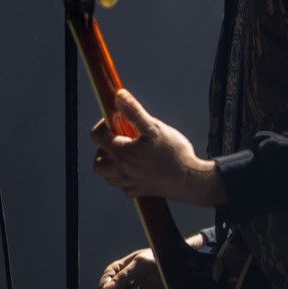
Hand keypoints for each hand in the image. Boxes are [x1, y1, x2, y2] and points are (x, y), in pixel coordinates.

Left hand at [91, 89, 226, 205]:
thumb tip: (119, 96)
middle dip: (103, 150)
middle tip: (118, 141)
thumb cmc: (175, 154)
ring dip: (111, 166)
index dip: (102, 125)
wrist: (191, 180)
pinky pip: (124, 188)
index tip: (117, 121)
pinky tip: (137, 169)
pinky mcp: (141, 192)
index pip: (97, 137)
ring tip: (126, 154)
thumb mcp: (155, 128)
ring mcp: (131, 183)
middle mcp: (122, 170)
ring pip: (108, 177)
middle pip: (98, 163)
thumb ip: (134, 112)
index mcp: (123, 153)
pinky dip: (124, 179)